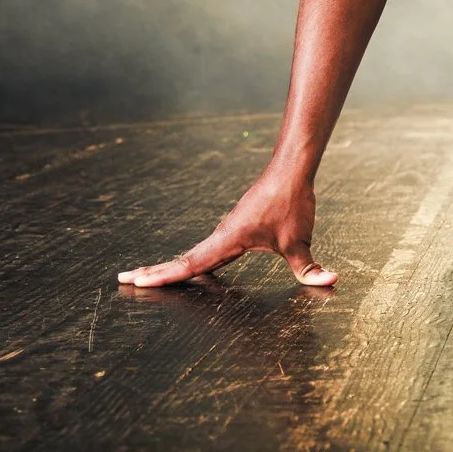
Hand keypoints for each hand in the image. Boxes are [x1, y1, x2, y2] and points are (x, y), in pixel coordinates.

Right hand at [117, 170, 336, 288]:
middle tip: (123, 279)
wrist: (291, 169)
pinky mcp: (234, 227)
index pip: (191, 263)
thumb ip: (309, 268)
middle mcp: (221, 235)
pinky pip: (206, 247)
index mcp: (228, 240)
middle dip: (153, 271)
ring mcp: (226, 230)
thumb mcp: (301, 240)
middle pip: (182, 259)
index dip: (164, 276)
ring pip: (193, 253)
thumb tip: (330, 282)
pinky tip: (191, 265)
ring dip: (169, 265)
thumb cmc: (292, 203)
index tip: (137, 281)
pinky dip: (190, 258)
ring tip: (144, 276)